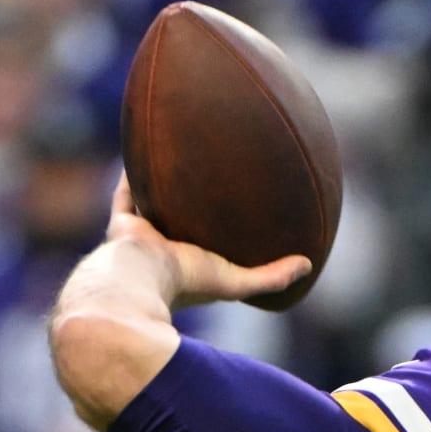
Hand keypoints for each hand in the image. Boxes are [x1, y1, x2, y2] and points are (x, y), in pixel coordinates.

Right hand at [105, 174, 310, 308]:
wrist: (138, 279)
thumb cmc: (185, 283)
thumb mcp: (236, 282)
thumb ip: (271, 277)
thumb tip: (308, 264)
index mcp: (189, 271)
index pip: (210, 253)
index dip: (223, 239)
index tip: (239, 219)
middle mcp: (165, 255)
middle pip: (182, 227)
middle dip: (194, 210)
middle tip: (211, 184)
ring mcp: (143, 240)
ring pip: (154, 209)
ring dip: (163, 190)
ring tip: (177, 163)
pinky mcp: (122, 226)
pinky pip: (126, 195)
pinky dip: (132, 175)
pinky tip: (142, 148)